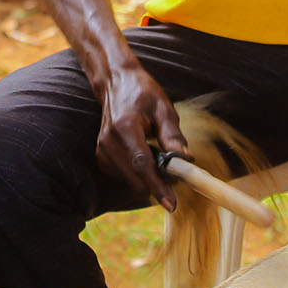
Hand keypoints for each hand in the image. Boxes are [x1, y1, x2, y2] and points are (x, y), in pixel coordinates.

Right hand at [95, 62, 188, 211]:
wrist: (115, 83)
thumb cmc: (142, 93)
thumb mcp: (163, 108)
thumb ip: (173, 135)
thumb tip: (185, 161)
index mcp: (124, 128)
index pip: (142, 165)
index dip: (158, 186)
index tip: (172, 204)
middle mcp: (108, 143)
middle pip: (136, 179)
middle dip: (158, 184)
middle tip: (176, 174)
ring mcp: (102, 151)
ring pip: (131, 182)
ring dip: (148, 179)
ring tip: (158, 156)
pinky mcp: (102, 158)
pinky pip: (124, 178)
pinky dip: (138, 175)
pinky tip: (145, 157)